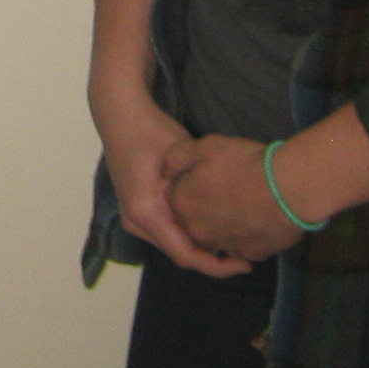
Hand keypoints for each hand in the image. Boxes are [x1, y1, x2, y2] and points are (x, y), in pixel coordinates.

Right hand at [87, 0, 244, 276]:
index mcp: (149, 208)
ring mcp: (139, 209)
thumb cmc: (146, 123)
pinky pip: (171, 224)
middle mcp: (141, 215)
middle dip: (216, 256)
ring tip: (241, 242)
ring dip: (205, 242)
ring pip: (178, 238)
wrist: (115, 102)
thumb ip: (200, 170)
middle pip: (184, 250)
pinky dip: (193, 228)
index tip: (244, 265)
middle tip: (254, 255)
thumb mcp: (179, 147)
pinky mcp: (143, 199)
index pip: (185, 251)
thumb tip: (231, 183)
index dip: (216, 263)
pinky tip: (216, 223)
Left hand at [160, 135, 305, 264]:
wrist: (290, 189)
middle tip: (225, 187)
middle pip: (193, 219)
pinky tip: (256, 217)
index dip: (188, 183)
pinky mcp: (251, 254)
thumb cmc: (246, 164)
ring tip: (240, 202)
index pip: (174, 196)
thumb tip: (166, 171)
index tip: (205, 173)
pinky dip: (244, 235)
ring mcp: (225, 246)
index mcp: (183, 205)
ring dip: (222, 223)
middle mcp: (198, 232)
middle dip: (203, 206)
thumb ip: (177, 157)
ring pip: (216, 235)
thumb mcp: (205, 146)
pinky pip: (241, 246)